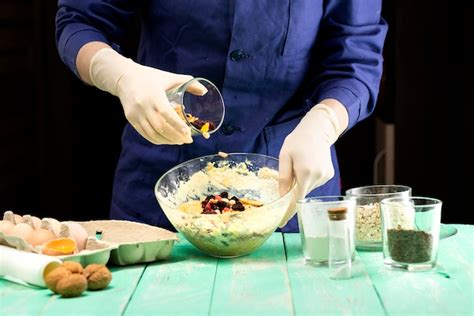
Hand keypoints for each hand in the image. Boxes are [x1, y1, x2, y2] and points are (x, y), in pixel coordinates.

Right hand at [89, 48, 206, 144]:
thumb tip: (205, 92)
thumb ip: (188, 83)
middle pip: (161, 127)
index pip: (166, 114)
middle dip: (176, 136)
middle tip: (188, 140)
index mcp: (154, 95)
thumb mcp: (169, 77)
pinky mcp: (131, 119)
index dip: (177, 125)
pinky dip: (157, 140)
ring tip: (179, 141)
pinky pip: (145, 134)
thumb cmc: (150, 77)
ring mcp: (136, 114)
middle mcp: (143, 106)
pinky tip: (167, 140)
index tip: (188, 133)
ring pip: (153, 133)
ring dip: (167, 140)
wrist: (124, 77)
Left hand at [278, 103, 346, 226]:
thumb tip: (281, 196)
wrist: (318, 129)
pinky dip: (308, 179)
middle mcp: (317, 177)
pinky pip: (314, 183)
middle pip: (301, 193)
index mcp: (305, 173)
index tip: (281, 223)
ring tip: (300, 165)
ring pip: (307, 188)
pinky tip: (308, 166)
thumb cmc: (297, 141)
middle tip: (289, 175)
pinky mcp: (328, 175)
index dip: (288, 212)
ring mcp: (325, 177)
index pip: (295, 199)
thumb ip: (283, 178)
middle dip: (292, 191)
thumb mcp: (284, 157)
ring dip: (301, 183)